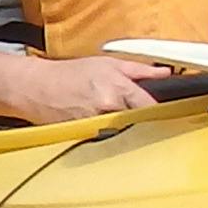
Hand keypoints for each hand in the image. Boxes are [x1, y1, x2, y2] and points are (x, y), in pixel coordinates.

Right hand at [0, 53, 164, 124]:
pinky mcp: (86, 139)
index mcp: (117, 89)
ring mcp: (97, 127)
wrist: (36, 87)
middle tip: (153, 122)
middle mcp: (109, 110)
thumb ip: (139, 70)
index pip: (150, 106)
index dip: (162, 111)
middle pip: (140, 123)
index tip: (171, 114)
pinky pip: (107, 143)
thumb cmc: (70, 74)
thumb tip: (164, 74)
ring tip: (129, 127)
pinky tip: (111, 135)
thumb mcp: (107, 64)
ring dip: (131, 132)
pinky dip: (112, 140)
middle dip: (147, 122)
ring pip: (125, 135)